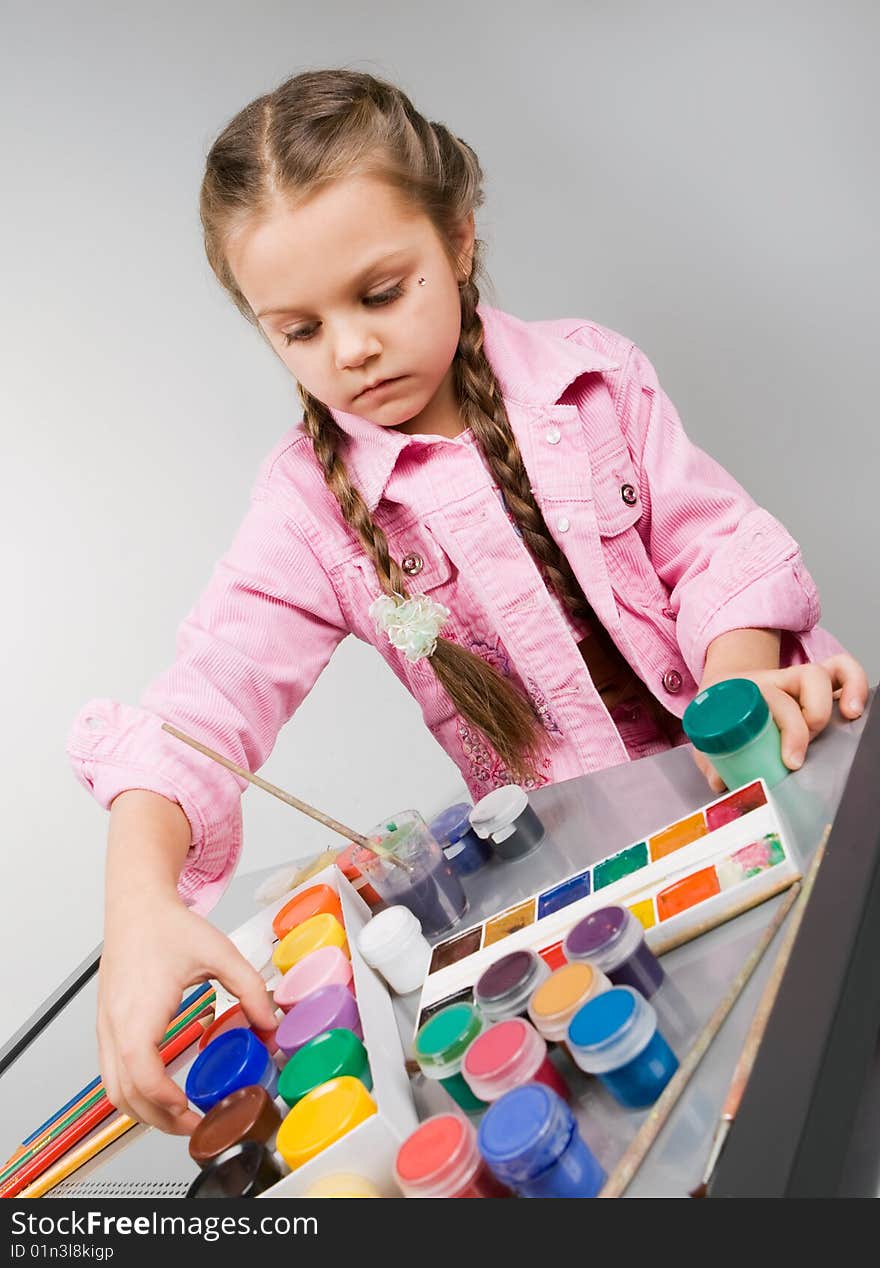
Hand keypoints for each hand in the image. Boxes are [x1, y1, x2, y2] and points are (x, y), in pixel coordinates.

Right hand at [97, 894, 277, 1134]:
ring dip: (144, 1112)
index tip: (193, 1110)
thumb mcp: (219, 951)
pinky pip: (112, 1075)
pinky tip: (162, 1092)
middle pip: (125, 1094)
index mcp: (140, 1009)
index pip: (142, 1071)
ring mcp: (106, 1028)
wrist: (136, 907)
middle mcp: (115, 1024)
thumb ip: (249, 987)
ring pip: (113, 1091)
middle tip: (197, 1126)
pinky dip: (134, 1094)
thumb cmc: (168, 927)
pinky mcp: (106, 1027)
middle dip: (160, 1120)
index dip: (165, 1099)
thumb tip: (271, 1022)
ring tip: (182, 1115)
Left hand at [692, 652, 869, 792]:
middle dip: (810, 723)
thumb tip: (722, 783)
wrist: (723, 687)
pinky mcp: (817, 686)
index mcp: (750, 689)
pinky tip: (855, 708)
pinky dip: (855, 683)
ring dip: (843, 693)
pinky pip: (842, 671)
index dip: (790, 731)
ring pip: (824, 674)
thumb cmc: (720, 713)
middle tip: (798, 758)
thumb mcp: (708, 734)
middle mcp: (778, 681)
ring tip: (849, 717)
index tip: (791, 761)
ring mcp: (798, 681)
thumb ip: (711, 761)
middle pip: (806, 683)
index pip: (775, 700)